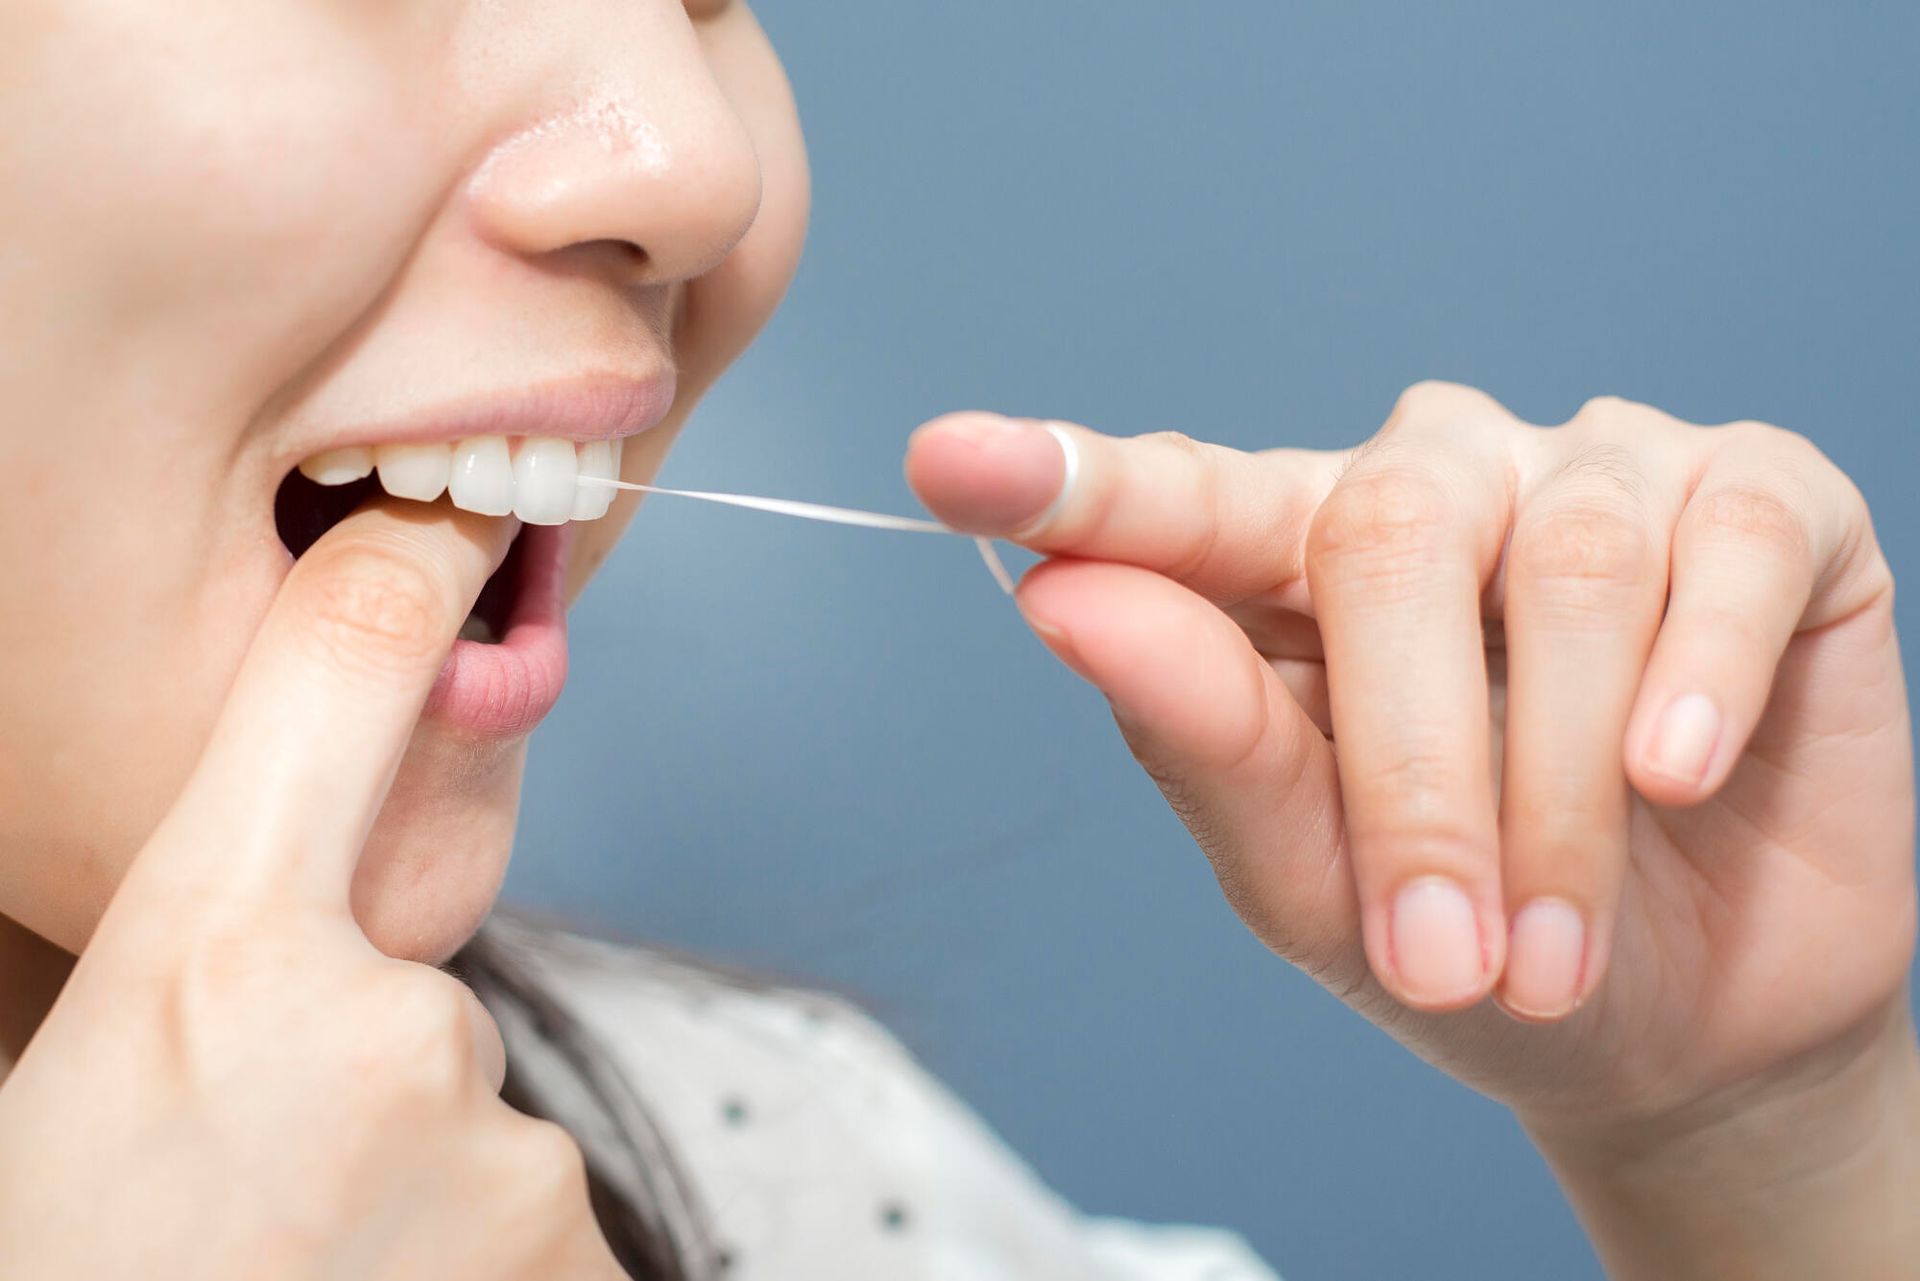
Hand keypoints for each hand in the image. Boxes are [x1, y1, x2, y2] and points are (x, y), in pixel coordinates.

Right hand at [0, 501, 621, 1279]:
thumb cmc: (87, 1265)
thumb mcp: (83, 1093)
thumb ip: (205, 969)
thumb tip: (303, 903)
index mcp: (197, 969)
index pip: (326, 693)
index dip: (398, 591)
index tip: (448, 526)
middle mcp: (373, 1032)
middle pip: (423, 990)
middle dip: (370, 1077)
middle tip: (267, 1201)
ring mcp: (498, 1157)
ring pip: (482, 1130)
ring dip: (421, 1197)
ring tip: (312, 1278)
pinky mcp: (582, 1262)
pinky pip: (540, 1229)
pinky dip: (483, 1272)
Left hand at [908, 383, 1916, 1274]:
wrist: (1676, 1033)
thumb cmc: (1465, 945)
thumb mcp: (1310, 879)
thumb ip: (1199, 734)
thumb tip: (1063, 596)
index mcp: (1297, 561)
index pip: (1176, 496)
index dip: (1068, 477)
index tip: (950, 463)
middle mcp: (1437, 484)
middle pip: (1383, 538)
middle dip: (1414, 774)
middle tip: (1440, 955)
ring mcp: (1597, 474)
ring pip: (1566, 560)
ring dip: (1559, 790)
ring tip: (1555, 948)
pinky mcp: (1762, 499)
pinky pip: (1728, 538)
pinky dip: (1702, 674)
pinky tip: (1683, 775)